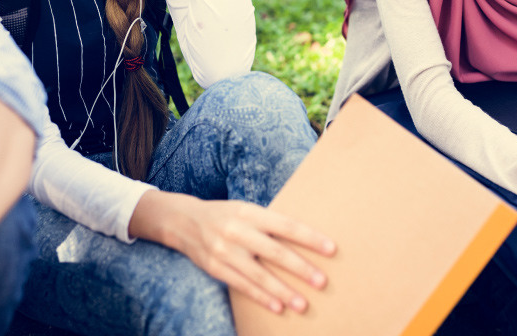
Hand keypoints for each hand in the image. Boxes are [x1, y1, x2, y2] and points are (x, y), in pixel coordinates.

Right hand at [129, 190, 336, 313]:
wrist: (185, 221)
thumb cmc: (226, 214)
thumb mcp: (247, 209)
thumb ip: (270, 223)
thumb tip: (305, 237)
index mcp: (250, 212)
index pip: (286, 225)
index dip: (310, 237)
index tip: (331, 248)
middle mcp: (238, 231)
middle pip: (275, 252)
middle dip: (300, 268)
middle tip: (322, 281)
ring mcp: (225, 251)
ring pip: (259, 275)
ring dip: (283, 291)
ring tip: (303, 304)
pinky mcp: (215, 268)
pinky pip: (242, 286)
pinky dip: (261, 297)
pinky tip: (278, 307)